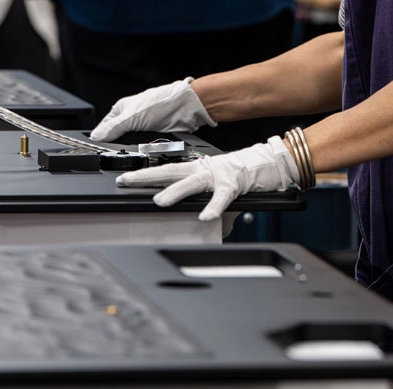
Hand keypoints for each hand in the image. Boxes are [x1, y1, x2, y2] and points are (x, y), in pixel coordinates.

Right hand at [89, 77, 215, 141]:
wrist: (186, 108)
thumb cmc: (161, 103)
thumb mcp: (132, 116)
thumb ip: (113, 128)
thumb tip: (96, 138)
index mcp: (120, 110)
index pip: (103, 129)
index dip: (101, 140)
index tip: (99, 151)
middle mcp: (130, 119)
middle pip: (117, 140)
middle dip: (119, 147)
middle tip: (119, 153)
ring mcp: (141, 129)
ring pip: (130, 146)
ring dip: (133, 150)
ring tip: (135, 151)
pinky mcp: (152, 138)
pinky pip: (143, 149)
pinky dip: (144, 151)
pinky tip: (145, 152)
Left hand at [116, 136, 298, 220]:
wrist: (268, 162)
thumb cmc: (242, 175)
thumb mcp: (221, 195)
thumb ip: (213, 212)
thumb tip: (210, 230)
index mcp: (196, 169)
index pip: (165, 171)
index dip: (144, 174)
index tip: (124, 178)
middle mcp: (202, 169)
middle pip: (169, 171)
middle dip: (145, 176)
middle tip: (126, 181)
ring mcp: (217, 175)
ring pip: (191, 182)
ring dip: (174, 191)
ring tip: (158, 201)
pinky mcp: (233, 184)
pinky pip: (222, 197)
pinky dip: (213, 207)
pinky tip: (205, 217)